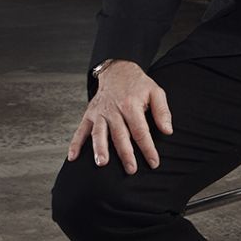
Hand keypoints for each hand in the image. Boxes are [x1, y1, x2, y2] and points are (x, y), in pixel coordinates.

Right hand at [66, 60, 172, 174]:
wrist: (117, 71)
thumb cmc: (138, 85)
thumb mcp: (156, 92)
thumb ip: (162, 111)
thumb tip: (167, 131)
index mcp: (130, 105)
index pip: (141, 131)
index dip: (147, 148)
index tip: (154, 162)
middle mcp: (113, 110)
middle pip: (120, 135)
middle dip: (126, 154)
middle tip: (131, 170)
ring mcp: (99, 113)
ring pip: (99, 133)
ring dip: (99, 148)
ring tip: (101, 163)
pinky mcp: (89, 115)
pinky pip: (80, 130)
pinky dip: (75, 144)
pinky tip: (72, 158)